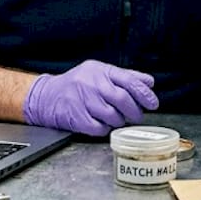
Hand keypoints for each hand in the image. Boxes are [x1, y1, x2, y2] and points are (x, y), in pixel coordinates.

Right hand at [22, 60, 159, 136]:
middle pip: (122, 99)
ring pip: (112, 116)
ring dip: (119, 121)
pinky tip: (103, 123)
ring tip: (117, 118)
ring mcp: (83, 100)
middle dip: (134, 111)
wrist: (47, 96)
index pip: (128, 80)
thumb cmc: (77, 84)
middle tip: (137, 115)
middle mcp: (91, 84)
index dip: (144, 93)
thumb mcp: (100, 72)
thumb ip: (125, 76)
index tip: (153, 103)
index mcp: (100, 71)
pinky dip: (105, 129)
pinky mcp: (76, 117)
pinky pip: (99, 128)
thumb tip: (149, 82)